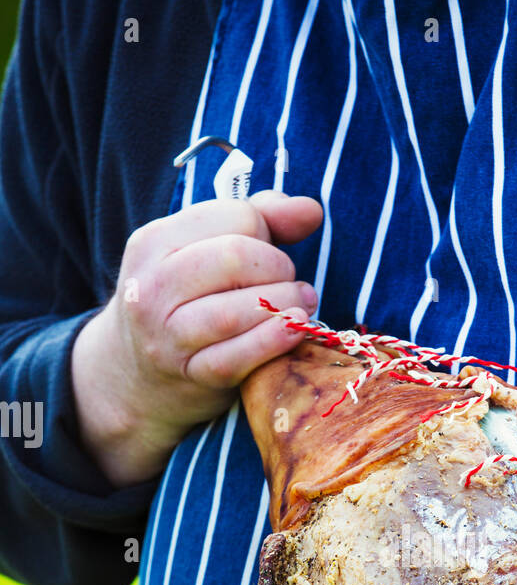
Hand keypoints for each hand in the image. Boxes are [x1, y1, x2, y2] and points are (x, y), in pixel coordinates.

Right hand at [71, 192, 322, 485]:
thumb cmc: (187, 302)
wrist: (137, 375)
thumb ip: (261, 219)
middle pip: (236, 257)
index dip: (266, 232)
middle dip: (278, 268)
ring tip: (301, 308)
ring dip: (283, 306)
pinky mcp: (188, 375)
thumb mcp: (205, 251)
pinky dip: (273, 342)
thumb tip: (311, 209)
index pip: (235, 217)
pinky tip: (295, 331)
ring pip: (234, 311)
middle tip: (290, 284)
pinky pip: (236, 358)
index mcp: (154, 242)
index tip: (266, 254)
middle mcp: (151, 286)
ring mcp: (166, 335)